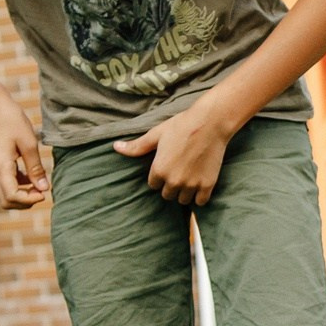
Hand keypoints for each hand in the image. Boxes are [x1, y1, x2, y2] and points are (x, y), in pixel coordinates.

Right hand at [0, 98, 47, 209]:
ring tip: (39, 184)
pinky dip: (19, 186)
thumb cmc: (11, 120)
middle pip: (6, 202)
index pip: (12, 197)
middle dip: (25, 202)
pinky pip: (6, 184)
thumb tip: (44, 189)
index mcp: (0, 168)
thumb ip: (36, 168)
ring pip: (5, 195)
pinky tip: (31, 175)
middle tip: (42, 191)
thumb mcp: (29, 143)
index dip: (30, 199)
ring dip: (22, 195)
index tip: (45, 193)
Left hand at [112, 102, 232, 206]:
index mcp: (159, 170)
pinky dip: (199, 196)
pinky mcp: (207, 185)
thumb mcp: (156, 134)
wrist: (210, 123)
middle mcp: (174, 181)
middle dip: (170, 185)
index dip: (159, 176)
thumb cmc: (181, 125)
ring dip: (184, 192)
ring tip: (188, 178)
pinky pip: (200, 202)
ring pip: (182, 200)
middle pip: (167, 194)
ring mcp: (191, 184)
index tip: (167, 166)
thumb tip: (116, 147)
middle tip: (178, 171)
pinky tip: (199, 186)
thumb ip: (137, 146)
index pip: (153, 185)